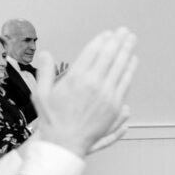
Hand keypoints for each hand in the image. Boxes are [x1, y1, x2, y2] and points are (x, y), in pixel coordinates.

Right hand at [32, 28, 138, 156]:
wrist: (66, 143)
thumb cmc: (53, 120)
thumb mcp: (42, 93)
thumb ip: (45, 71)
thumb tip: (45, 54)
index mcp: (76, 78)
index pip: (93, 52)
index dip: (102, 41)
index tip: (107, 34)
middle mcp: (94, 84)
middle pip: (110, 56)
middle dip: (118, 41)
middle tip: (124, 31)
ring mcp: (107, 95)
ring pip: (120, 67)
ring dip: (127, 51)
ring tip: (131, 40)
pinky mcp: (115, 106)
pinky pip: (125, 82)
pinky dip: (130, 69)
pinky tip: (133, 60)